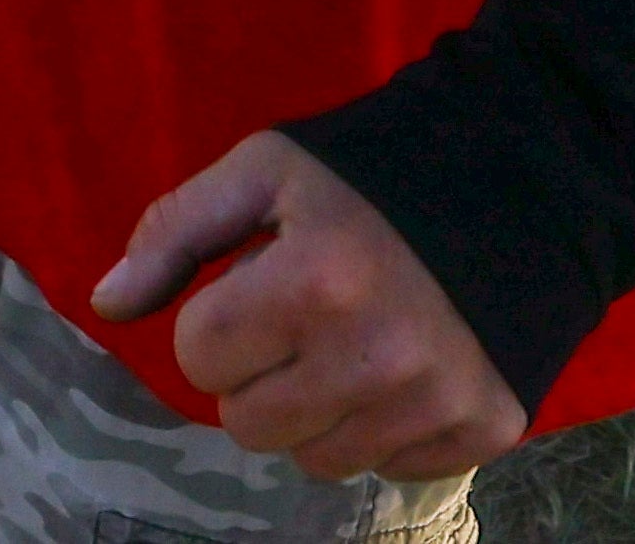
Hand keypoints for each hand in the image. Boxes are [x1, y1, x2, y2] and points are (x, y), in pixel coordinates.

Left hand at [85, 134, 525, 485]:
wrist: (528, 176)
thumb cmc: (377, 170)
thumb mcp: (269, 168)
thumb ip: (177, 230)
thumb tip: (106, 303)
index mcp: (315, 282)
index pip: (199, 356)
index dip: (217, 317)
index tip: (258, 282)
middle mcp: (376, 358)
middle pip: (248, 425)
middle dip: (259, 372)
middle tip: (304, 316)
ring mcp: (434, 404)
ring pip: (313, 459)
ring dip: (316, 409)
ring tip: (354, 340)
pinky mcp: (482, 429)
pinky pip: (387, 467)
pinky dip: (384, 428)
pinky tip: (407, 366)